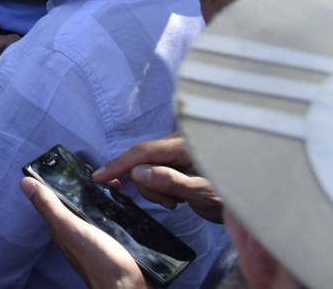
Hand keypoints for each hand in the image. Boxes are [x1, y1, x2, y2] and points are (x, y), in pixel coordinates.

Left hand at [21, 177, 148, 288]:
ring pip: (99, 208)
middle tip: (105, 172)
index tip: (80, 164)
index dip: (65, 179)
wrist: (128, 287)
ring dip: (107, 194)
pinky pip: (115, 218)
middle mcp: (78, 230)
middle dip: (90, 185)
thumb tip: (24, 182)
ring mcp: (98, 236)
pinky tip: (128, 198)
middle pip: (81, 201)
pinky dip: (119, 206)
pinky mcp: (117, 241)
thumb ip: (51, 207)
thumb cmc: (98, 259)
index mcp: (64, 226)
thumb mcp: (71, 229)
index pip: (59, 196)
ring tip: (118, 182)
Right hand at [93, 134, 222, 223]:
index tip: (98, 177)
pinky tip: (176, 197)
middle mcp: (176, 144)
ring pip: (146, 169)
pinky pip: (155, 173)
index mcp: (182, 145)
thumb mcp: (202, 192)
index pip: (142, 152)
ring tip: (176, 202)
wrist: (250, 202)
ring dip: (155, 189)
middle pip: (142, 161)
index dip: (118, 164)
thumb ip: (170, 181)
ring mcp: (176, 153)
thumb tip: (137, 173)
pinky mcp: (175, 162)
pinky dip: (159, 188)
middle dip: (147, 185)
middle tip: (169, 204)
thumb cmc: (230, 196)